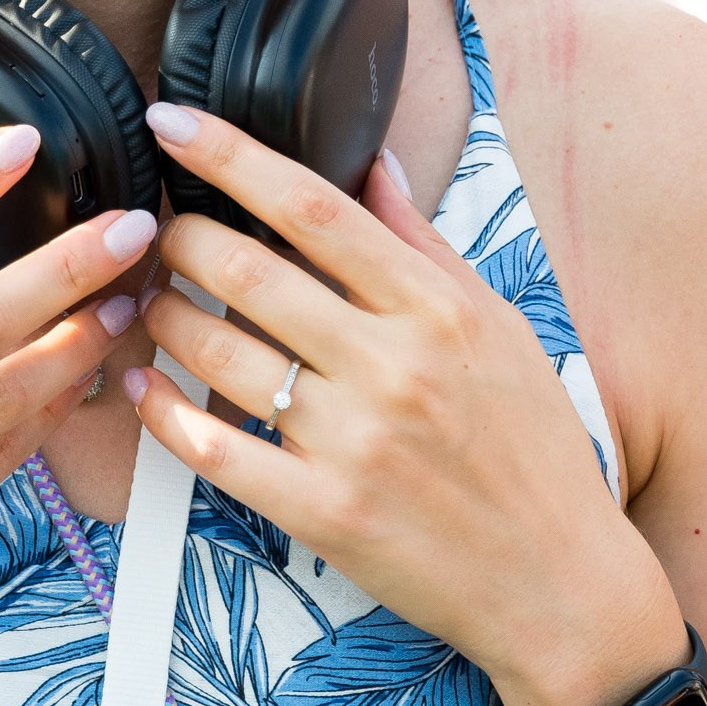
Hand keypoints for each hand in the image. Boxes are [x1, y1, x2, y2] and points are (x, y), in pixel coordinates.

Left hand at [129, 106, 687, 705]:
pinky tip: (142, 387)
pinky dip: (165, 414)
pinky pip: (215, 451)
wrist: (564, 586)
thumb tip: (372, 160)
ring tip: (148, 301)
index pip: (312, 205)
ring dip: (164, 318)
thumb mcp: (497, 328)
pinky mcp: (325, 513)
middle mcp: (393, 365)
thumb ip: (423, 243)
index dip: (230, 154)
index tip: (171, 119)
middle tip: (152, 227)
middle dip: (179, 236)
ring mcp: (355, 441)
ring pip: (219, 355)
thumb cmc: (533, 450)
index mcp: (437, 309)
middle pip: (249, 272)